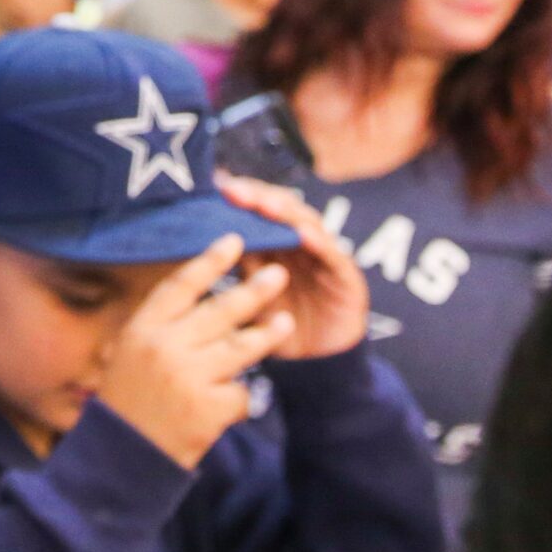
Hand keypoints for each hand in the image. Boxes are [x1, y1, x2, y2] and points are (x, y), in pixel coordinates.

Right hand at [95, 235, 293, 468]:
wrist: (121, 459)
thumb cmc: (126, 401)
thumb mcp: (128, 354)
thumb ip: (162, 327)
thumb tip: (203, 296)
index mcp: (142, 329)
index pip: (181, 284)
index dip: (209, 260)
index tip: (233, 239)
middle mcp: (164, 348)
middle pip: (220, 311)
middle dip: (254, 290)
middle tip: (279, 274)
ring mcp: (188, 378)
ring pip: (240, 348)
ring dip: (266, 335)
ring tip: (285, 321)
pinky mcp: (207, 410)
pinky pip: (240, 393)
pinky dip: (239, 396)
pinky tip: (234, 401)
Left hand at [217, 173, 369, 359]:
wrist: (315, 365)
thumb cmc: (280, 327)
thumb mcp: (254, 296)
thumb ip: (242, 266)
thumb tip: (204, 237)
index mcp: (280, 244)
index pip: (263, 208)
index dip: (244, 195)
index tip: (218, 186)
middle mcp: (304, 243)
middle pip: (284, 209)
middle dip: (259, 197)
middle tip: (234, 190)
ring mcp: (327, 257)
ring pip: (308, 224)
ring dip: (287, 213)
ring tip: (265, 204)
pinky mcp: (347, 277)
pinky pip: (335, 256)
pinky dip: (320, 243)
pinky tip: (304, 235)